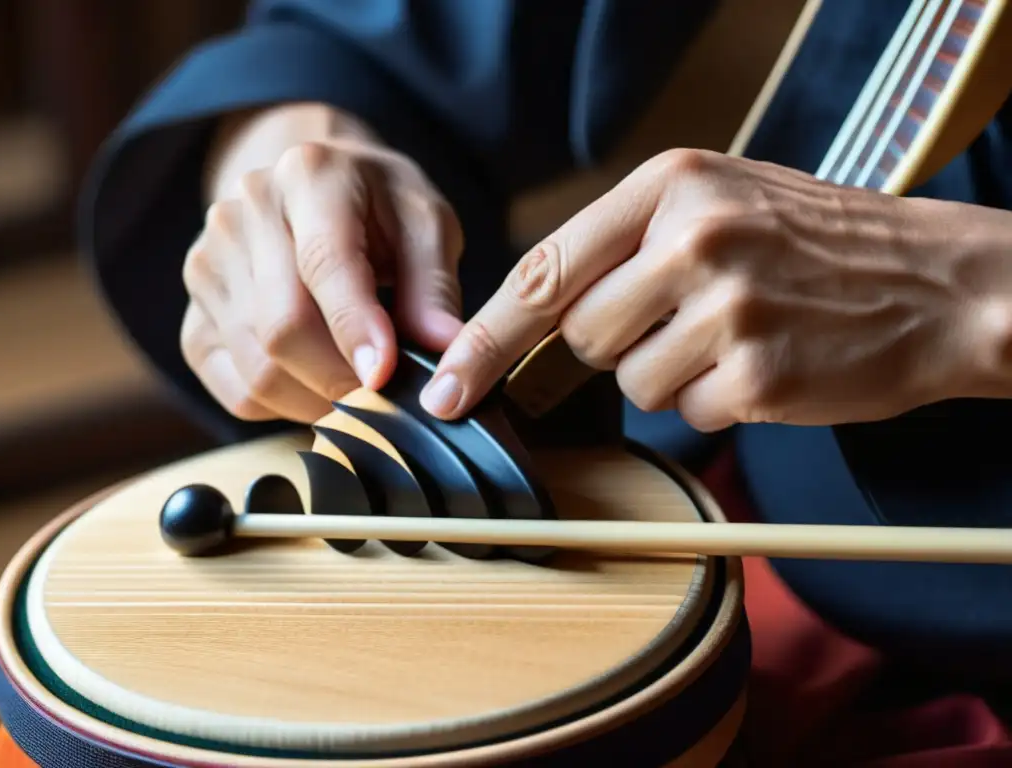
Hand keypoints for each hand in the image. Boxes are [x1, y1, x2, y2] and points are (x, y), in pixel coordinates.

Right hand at [180, 121, 463, 422]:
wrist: (310, 190)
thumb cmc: (378, 208)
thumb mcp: (425, 223)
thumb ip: (433, 286)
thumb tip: (446, 348)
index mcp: (308, 174)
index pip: (324, 262)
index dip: (356, 327)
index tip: (386, 376)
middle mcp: (242, 213)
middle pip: (282, 326)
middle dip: (342, 378)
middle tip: (390, 399)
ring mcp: (207, 265)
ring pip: (258, 369)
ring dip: (318, 400)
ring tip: (362, 393)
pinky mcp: (194, 317)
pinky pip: (237, 391)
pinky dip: (285, 408)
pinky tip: (319, 387)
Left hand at [419, 148, 999, 430]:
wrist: (940, 281)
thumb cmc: (816, 243)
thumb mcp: (719, 204)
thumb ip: (626, 247)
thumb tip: (535, 320)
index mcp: (672, 184)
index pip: (543, 270)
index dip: (483, 337)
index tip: (447, 386)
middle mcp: (693, 237)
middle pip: (582, 334)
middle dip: (617, 345)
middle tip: (683, 322)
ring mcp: (727, 307)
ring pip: (633, 381)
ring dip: (674, 375)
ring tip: (738, 337)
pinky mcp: (757, 374)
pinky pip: (691, 413)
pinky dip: (718, 402)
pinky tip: (768, 365)